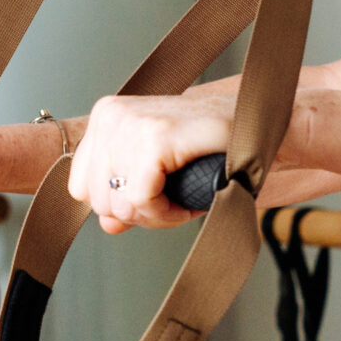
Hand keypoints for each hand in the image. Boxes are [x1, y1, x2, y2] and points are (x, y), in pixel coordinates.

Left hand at [71, 91, 234, 233]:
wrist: (260, 123)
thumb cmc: (213, 144)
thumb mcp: (159, 171)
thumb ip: (129, 196)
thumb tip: (108, 225)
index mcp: (107, 117)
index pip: (80, 187)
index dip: (120, 206)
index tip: (154, 199)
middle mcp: (112, 114)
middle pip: (99, 201)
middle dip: (141, 214)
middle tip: (175, 203)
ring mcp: (131, 123)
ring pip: (120, 205)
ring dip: (158, 215)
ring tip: (183, 200)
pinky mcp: (154, 137)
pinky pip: (141, 199)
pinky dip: (168, 213)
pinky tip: (187, 203)